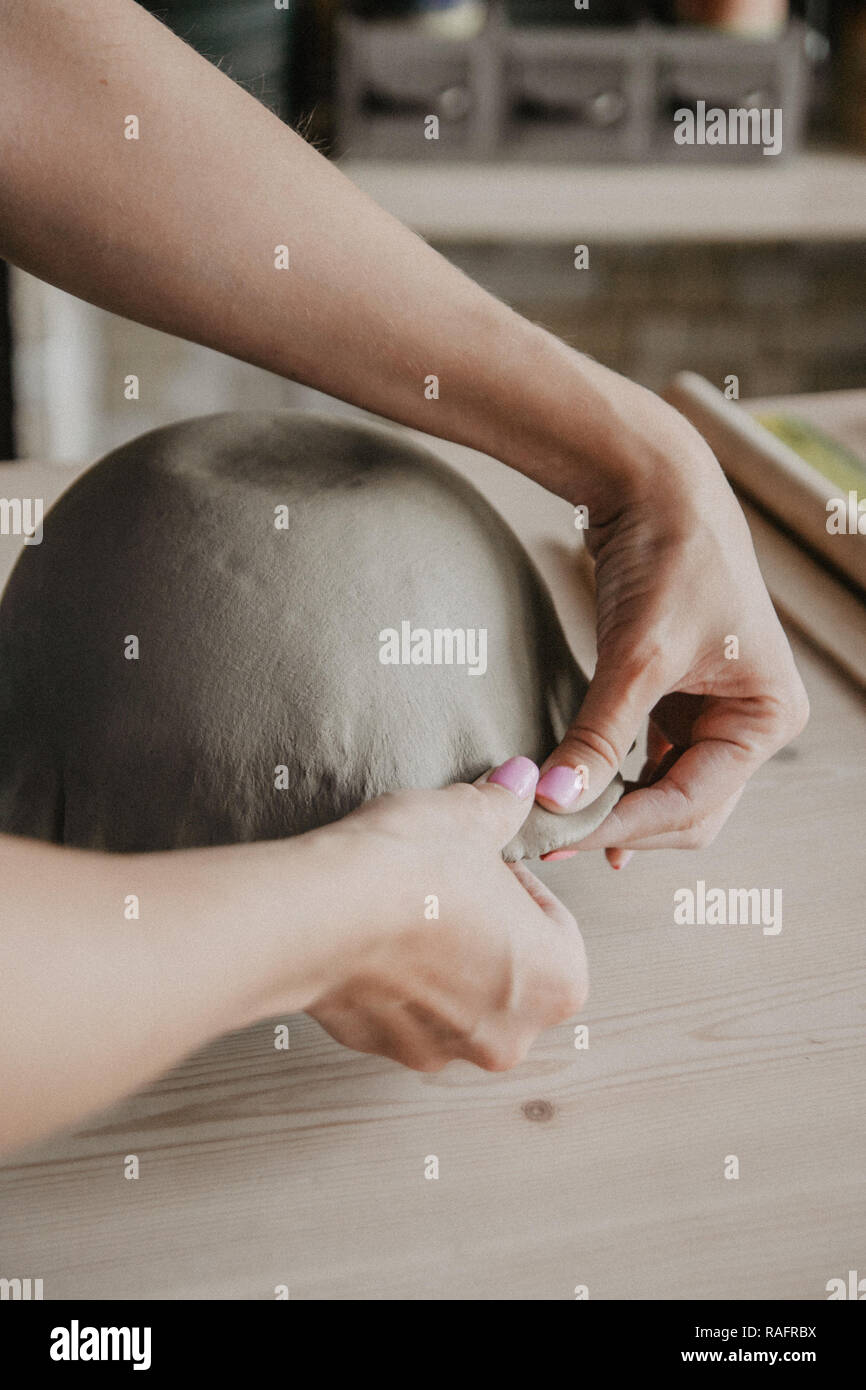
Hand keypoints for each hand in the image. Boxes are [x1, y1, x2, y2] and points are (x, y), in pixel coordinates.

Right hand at [302, 761, 587, 1072]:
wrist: (316, 913)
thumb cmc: (410, 871)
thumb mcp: (469, 816)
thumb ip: (505, 804)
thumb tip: (520, 782)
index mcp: (556, 981)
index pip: (555, 924)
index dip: (517, 882)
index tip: (484, 859)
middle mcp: (508, 1033)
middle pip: (507, 969)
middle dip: (481, 928)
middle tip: (446, 882)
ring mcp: (440, 1049)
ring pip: (452, 997)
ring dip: (437, 958)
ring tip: (402, 905)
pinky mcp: (379, 1047)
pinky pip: (398, 1009)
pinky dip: (390, 978)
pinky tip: (369, 933)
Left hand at [533, 377, 808, 859]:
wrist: (655, 485)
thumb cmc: (668, 558)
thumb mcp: (636, 657)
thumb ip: (599, 735)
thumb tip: (556, 801)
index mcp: (768, 717)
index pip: (693, 802)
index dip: (625, 824)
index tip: (561, 837)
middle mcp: (753, 721)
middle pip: (687, 809)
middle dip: (624, 825)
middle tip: (555, 840)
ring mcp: (718, 711)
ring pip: (667, 790)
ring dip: (618, 808)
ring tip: (561, 829)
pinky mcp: (680, 696)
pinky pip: (651, 758)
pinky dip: (617, 778)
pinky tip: (582, 799)